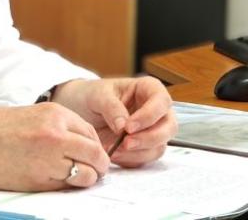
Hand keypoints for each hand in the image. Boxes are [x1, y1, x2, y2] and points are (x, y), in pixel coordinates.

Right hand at [0, 103, 109, 191]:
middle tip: (95, 172)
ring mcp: (49, 158)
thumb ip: (60, 128)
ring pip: (86, 174)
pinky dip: (66, 187)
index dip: (96, 148)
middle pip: (96, 154)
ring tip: (75, 179)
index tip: (94, 156)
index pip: (92, 134)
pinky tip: (55, 182)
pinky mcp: (39, 180)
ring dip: (85, 179)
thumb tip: (86, 147)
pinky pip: (65, 186)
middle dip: (98, 166)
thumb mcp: (34, 117)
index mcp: (56, 114)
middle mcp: (56, 134)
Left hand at [53, 77, 175, 167]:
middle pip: (169, 127)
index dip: (149, 116)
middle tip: (125, 143)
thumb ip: (111, 107)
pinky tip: (114, 155)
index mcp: (148, 89)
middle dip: (149, 138)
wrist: (78, 110)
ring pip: (159, 146)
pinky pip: (146, 159)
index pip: (161, 101)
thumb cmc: (91, 95)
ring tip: (114, 150)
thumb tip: (123, 126)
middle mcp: (155, 110)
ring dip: (139, 152)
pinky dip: (131, 160)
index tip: (129, 127)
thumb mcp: (97, 95)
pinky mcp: (143, 147)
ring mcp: (151, 130)